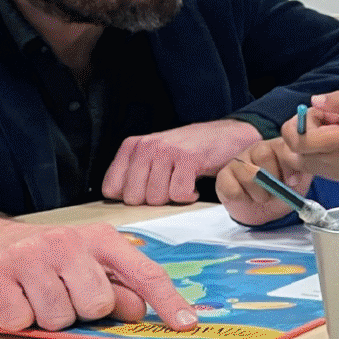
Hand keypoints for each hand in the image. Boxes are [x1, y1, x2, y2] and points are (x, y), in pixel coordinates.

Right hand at [0, 210, 197, 331]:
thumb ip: (118, 286)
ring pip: (58, 318)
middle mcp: (67, 242)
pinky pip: (20, 322)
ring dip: (47, 318)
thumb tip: (139, 311)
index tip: (186, 324)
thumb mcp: (87, 264)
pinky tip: (11, 299)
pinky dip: (16, 320)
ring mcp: (29, 256)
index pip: (143, 273)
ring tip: (35, 296)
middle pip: (97, 306)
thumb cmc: (45, 259)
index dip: (167, 301)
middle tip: (63, 296)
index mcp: (100, 239)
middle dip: (82, 312)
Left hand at [101, 118, 261, 204]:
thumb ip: (134, 174)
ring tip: (182, 184)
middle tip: (169, 187)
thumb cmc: (189, 152)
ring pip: (155, 198)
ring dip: (172, 198)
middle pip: (133, 198)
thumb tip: (118, 202)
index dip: (131, 197)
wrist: (228, 136)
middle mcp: (146, 146)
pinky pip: (178, 194)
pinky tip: (193, 187)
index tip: (148, 191)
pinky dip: (189, 197)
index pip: (111, 189)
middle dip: (152, 200)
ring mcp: (166, 151)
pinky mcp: (188, 159)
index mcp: (132, 146)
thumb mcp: (154, 156)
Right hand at [216, 140, 312, 225]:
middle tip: (275, 192)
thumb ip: (301, 172)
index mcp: (279, 147)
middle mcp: (258, 149)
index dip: (288, 164)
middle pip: (263, 155)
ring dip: (258, 192)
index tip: (293, 182)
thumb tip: (297, 174)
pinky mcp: (224, 176)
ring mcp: (239, 160)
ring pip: (247, 173)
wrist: (265, 209)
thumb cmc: (283, 191)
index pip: (283, 146)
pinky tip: (246, 198)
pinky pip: (231, 187)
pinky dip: (241, 197)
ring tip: (262, 197)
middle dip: (272, 180)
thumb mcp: (298, 181)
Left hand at [283, 91, 338, 182]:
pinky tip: (328, 144)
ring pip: (293, 155)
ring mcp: (320, 171)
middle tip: (324, 123)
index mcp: (330, 144)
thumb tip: (314, 100)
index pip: (294, 137)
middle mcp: (321, 161)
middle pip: (289, 145)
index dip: (300, 121)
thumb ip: (338, 100)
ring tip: (326, 135)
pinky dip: (309, 150)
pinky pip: (303, 161)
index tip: (321, 114)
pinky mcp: (322, 175)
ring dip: (304, 141)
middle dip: (300, 129)